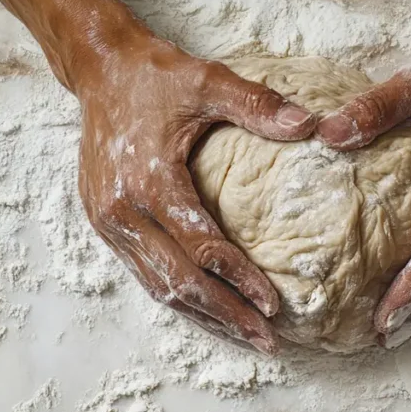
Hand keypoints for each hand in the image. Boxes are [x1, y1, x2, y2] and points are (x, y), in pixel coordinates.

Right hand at [74, 28, 315, 354]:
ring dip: (202, 316)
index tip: (275, 304)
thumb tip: (311, 123)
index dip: (239, 279)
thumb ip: (257, 105)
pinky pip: (143, 272)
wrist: (100, 70)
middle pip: (179, 281)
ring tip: (245, 336)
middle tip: (268, 340)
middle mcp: (122, 210)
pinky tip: (208, 310)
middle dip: (226, 315)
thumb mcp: (208, 81)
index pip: (201, 247)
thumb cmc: (156, 76)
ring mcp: (107, 221)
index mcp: (149, 180)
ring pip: (157, 286)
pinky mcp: (103, 223)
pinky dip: (177, 296)